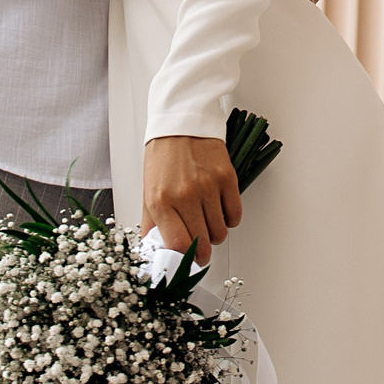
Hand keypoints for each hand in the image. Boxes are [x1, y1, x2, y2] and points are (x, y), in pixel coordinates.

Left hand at [143, 135, 241, 262]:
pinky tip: (220, 210)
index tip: (188, 260)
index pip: (179, 245)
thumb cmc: (163, 157)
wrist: (180, 124)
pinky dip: (230, 218)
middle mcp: (185, 196)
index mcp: (161, 201)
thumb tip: (154, 249)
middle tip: (201, 246)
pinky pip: (235, 214)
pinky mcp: (227, 178)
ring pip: (221, 231)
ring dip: (216, 233)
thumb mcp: (149, 190)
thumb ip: (151, 222)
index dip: (186, 258)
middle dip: (203, 251)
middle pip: (203, 242)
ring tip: (208, 222)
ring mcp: (208, 187)